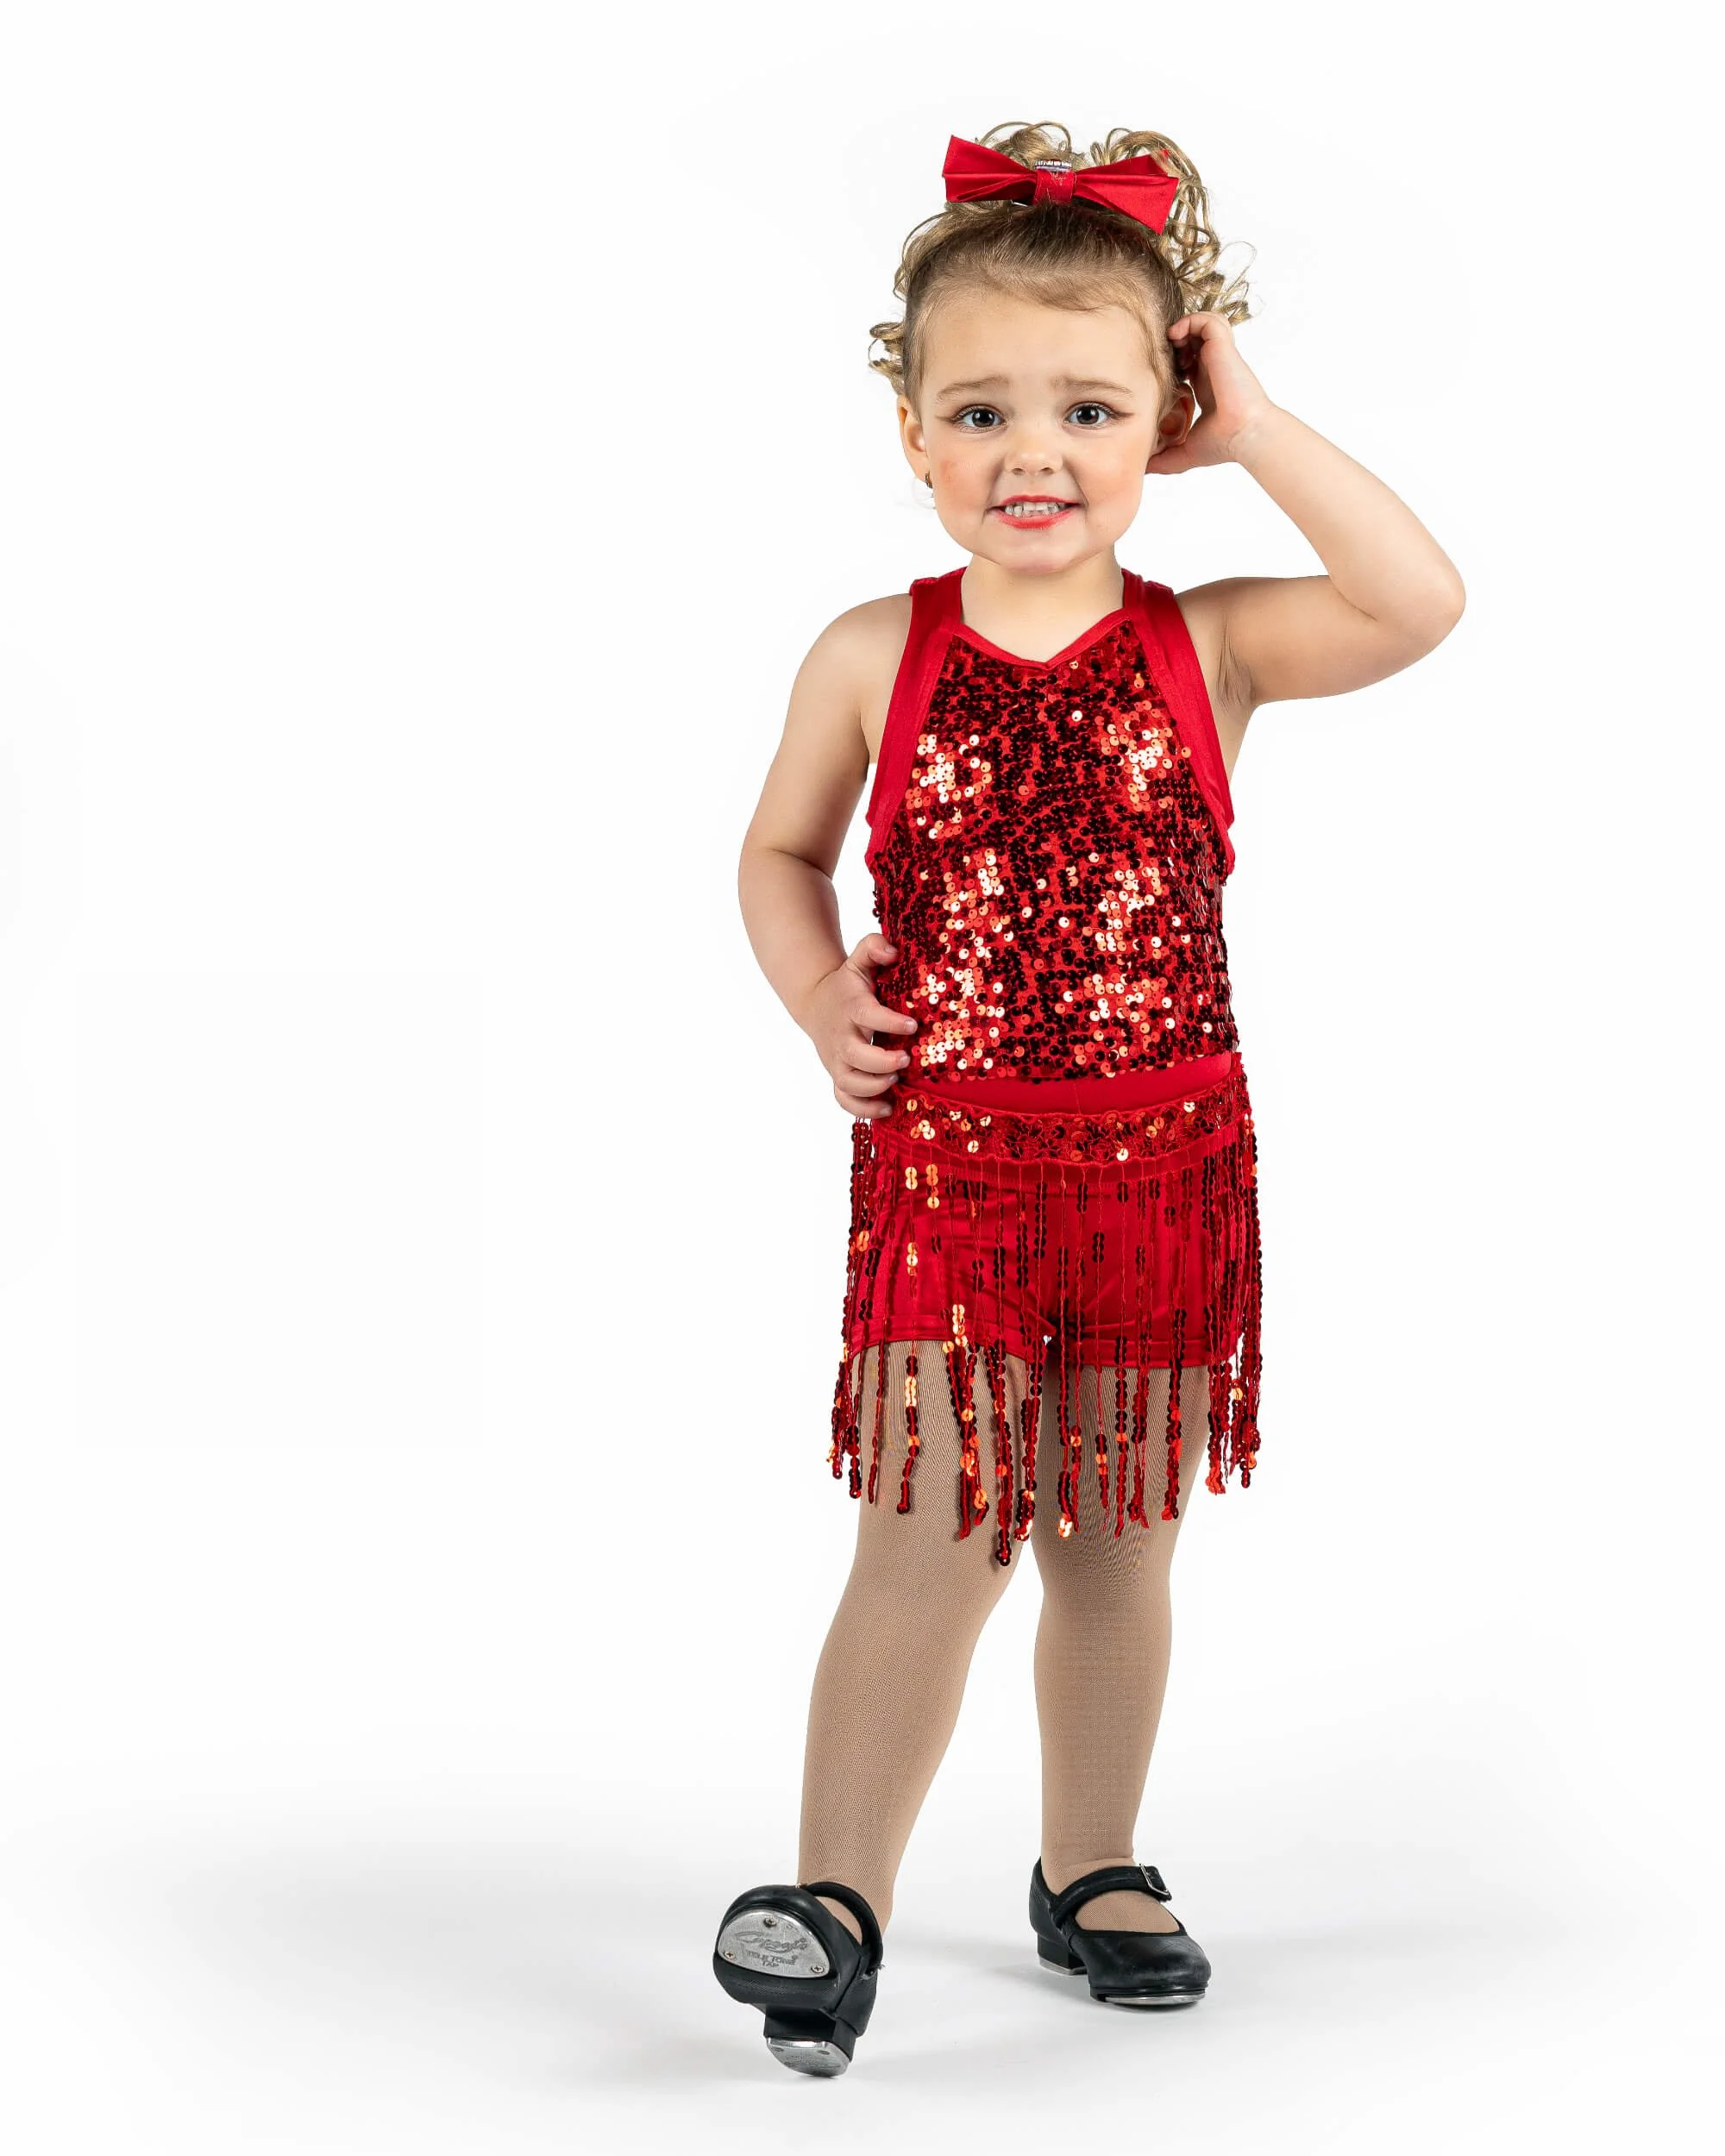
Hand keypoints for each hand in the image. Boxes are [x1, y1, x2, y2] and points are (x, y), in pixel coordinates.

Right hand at [799, 932, 917, 1119]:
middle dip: (881, 1062)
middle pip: (854, 1055)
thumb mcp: (858, 960)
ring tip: (895, 1082)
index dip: (889, 1021)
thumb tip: (893, 951)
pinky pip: (843, 1099)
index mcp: (851, 1008)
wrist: (815, 1002)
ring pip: (847, 1082)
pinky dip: (862, 1108)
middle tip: (905, 1059)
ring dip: (872, 1087)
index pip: (867, 1015)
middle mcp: (841, 1036)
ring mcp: (836, 1059)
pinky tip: (888, 1108)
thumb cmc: (847, 983)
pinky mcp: (837, 1074)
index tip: (913, 1024)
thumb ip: (874, 947)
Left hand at [1147, 311, 1277, 473]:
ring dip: (1184, 327)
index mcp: (1206, 386)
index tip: (1157, 373)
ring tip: (1170, 342)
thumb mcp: (1185, 452)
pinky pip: (1208, 320)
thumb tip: (1143, 470)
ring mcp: (1219, 356)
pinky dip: (1191, 320)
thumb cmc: (1223, 444)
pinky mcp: (1223, 347)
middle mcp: (1213, 368)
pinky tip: (1176, 336)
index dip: (1172, 360)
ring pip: (1203, 325)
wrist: (1244, 436)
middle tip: (1160, 355)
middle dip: (1175, 341)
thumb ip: (1164, 459)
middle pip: (1194, 340)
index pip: (1189, 362)